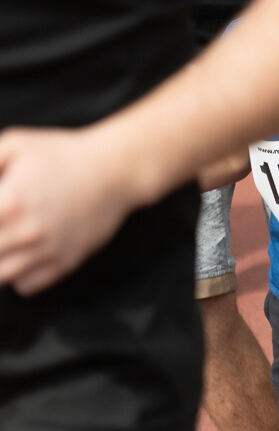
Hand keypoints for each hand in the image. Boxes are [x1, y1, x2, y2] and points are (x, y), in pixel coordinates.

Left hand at [0, 127, 147, 294]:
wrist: (116, 170)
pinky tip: (20, 255)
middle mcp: (25, 234)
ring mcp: (45, 252)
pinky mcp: (64, 263)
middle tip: (0, 227)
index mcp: (7, 204)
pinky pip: (25, 286)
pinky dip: (17, 276)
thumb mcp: (15, 144)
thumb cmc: (65, 154)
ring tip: (6, 241)